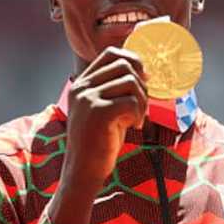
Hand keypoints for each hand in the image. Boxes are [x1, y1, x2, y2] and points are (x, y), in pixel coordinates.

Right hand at [63, 47, 148, 185]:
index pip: (111, 54)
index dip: (133, 61)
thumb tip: (143, 70)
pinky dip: (139, 114)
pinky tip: (133, 127)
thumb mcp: (102, 109)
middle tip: (140, 106)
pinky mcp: (99, 113)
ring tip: (136, 119)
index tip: (142, 81)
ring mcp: (88, 99)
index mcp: (81, 84)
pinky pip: (132, 101)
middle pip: (125, 65)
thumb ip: (114, 89)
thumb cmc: (98, 141)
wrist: (83, 170)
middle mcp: (81, 88)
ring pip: (131, 82)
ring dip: (142, 101)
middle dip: (141, 84)